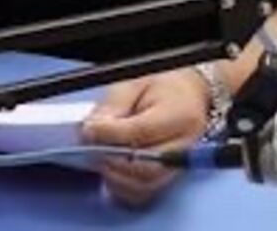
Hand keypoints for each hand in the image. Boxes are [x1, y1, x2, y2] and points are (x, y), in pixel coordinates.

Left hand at [79, 69, 209, 207]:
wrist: (187, 93)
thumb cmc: (163, 86)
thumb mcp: (135, 82)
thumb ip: (114, 105)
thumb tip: (92, 130)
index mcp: (180, 115)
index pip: (141, 132)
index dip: (109, 134)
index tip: (89, 129)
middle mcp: (185, 146)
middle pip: (144, 167)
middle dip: (111, 158)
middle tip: (92, 146)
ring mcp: (179, 166)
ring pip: (142, 185)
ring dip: (114, 175)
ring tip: (101, 155)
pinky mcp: (168, 178)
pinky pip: (142, 194)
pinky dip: (122, 187)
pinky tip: (112, 169)